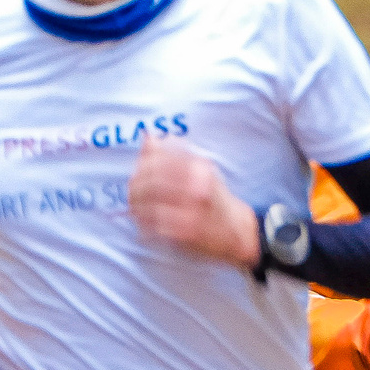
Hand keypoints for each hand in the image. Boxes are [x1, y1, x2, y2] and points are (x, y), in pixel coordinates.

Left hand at [127, 140, 258, 268]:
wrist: (237, 231)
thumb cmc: (213, 197)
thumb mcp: (198, 168)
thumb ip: (172, 152)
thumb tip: (147, 136)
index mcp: (199, 167)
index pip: (157, 159)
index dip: (141, 166)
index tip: (137, 173)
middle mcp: (197, 186)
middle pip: (151, 182)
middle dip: (136, 189)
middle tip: (132, 195)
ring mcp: (193, 211)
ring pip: (150, 205)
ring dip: (138, 208)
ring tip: (136, 210)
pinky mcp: (187, 233)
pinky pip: (156, 226)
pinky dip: (146, 226)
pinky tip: (145, 226)